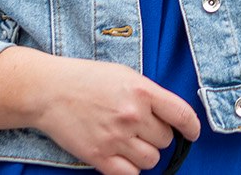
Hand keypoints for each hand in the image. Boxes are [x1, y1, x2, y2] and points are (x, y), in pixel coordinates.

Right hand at [31, 56, 199, 174]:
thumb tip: (170, 115)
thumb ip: (149, 94)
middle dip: (157, 136)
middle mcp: (132, 115)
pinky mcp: (99, 156)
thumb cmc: (87, 79)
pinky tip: (122, 157)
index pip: (182, 115)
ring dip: (145, 154)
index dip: (192, 128)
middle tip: (140, 128)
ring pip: (151, 160)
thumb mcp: (125, 75)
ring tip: (129, 142)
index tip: (191, 133)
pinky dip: (130, 170)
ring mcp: (116, 138)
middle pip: (165, 140)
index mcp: (142, 91)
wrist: (48, 91)